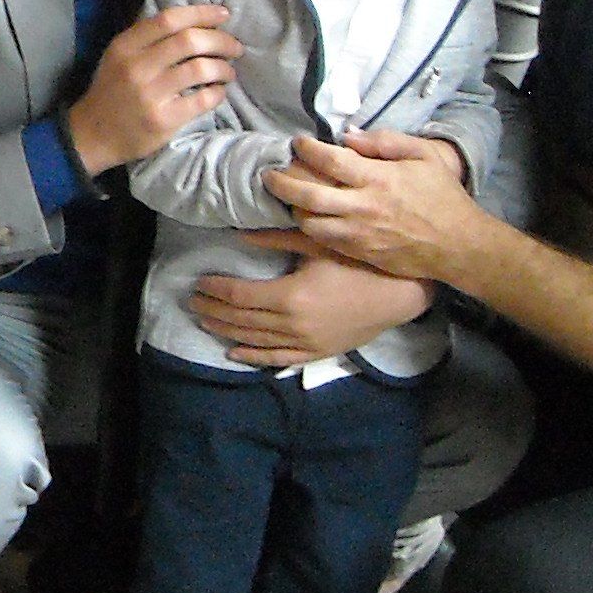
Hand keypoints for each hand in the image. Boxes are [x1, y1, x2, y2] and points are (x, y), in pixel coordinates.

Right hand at [62, 3, 240, 173]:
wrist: (93, 135)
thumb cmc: (112, 91)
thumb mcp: (118, 57)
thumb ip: (148, 38)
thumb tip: (194, 21)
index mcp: (125, 46)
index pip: (169, 19)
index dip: (202, 13)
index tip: (224, 15)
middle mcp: (136, 67)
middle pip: (189, 41)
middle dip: (221, 40)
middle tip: (234, 47)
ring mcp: (150, 95)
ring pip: (200, 68)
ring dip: (223, 67)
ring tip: (228, 71)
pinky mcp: (164, 120)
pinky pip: (203, 99)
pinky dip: (218, 92)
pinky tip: (218, 91)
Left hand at [190, 247, 434, 368]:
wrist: (400, 296)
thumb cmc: (359, 264)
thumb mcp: (316, 245)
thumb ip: (275, 240)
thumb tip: (238, 232)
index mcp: (290, 297)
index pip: (239, 295)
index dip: (216, 289)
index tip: (199, 281)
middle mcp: (293, 325)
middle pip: (241, 319)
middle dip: (214, 309)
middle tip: (192, 300)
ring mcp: (306, 343)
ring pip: (255, 340)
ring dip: (226, 331)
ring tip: (204, 320)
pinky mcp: (318, 353)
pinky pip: (278, 359)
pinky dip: (254, 356)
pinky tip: (234, 353)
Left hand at [265, 126, 487, 282]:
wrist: (459, 246)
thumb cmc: (443, 197)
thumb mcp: (424, 157)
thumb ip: (386, 142)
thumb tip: (349, 136)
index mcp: (378, 180)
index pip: (331, 161)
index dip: (307, 149)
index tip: (297, 142)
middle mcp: (363, 208)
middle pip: (309, 196)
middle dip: (282, 183)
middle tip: (268, 174)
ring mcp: (359, 235)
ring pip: (310, 224)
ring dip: (292, 210)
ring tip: (282, 199)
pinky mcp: (360, 254)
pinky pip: (323, 243)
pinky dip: (307, 231)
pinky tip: (299, 222)